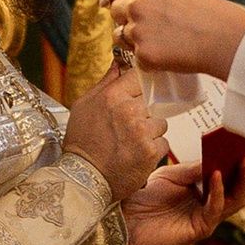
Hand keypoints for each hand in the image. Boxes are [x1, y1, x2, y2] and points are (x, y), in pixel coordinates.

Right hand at [62, 64, 168, 204]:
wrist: (83, 178)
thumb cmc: (81, 142)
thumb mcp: (83, 106)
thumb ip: (104, 84)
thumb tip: (118, 66)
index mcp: (113, 96)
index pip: (140, 77)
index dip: (142, 86)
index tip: (140, 93)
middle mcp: (129, 111)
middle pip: (153, 101)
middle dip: (145, 113)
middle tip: (130, 127)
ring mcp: (142, 132)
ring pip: (161, 122)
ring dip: (151, 131)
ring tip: (132, 142)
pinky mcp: (151, 152)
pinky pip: (163, 143)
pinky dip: (153, 149)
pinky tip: (137, 155)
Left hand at [114, 0, 244, 78]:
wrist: (223, 37)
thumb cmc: (211, 15)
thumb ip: (156, 0)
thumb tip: (141, 12)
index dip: (122, 1)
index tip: (125, 10)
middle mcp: (136, 4)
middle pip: (114, 11)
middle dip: (125, 20)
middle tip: (145, 30)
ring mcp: (137, 30)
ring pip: (120, 36)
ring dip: (133, 42)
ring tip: (159, 45)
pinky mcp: (143, 54)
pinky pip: (137, 60)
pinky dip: (150, 62)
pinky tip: (169, 58)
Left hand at [123, 155, 244, 244]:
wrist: (124, 219)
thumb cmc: (147, 196)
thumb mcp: (174, 174)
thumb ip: (196, 168)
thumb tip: (220, 156)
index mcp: (213, 191)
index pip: (242, 178)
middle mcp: (216, 205)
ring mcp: (210, 219)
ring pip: (239, 201)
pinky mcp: (199, 229)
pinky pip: (216, 209)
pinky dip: (219, 192)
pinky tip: (217, 176)